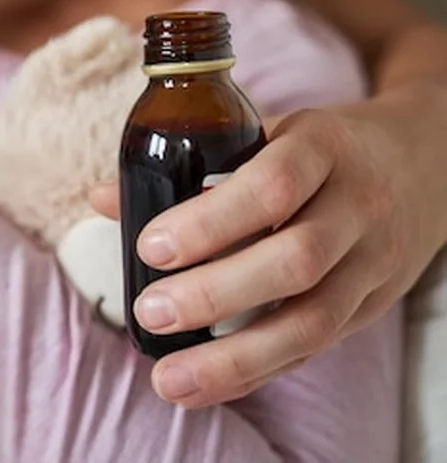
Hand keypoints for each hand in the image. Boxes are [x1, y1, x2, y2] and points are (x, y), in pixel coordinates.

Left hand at [91, 96, 446, 407]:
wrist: (428, 162)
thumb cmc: (324, 147)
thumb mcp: (270, 132)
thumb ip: (192, 162)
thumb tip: (103, 199)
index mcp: (323, 148)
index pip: (272, 186)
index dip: (211, 221)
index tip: (150, 246)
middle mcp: (356, 206)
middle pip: (295, 260)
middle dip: (216, 293)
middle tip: (150, 312)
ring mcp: (373, 261)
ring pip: (313, 318)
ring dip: (237, 357)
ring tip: (170, 378)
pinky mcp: (375, 303)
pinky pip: (318, 346)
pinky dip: (261, 371)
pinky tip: (209, 386)